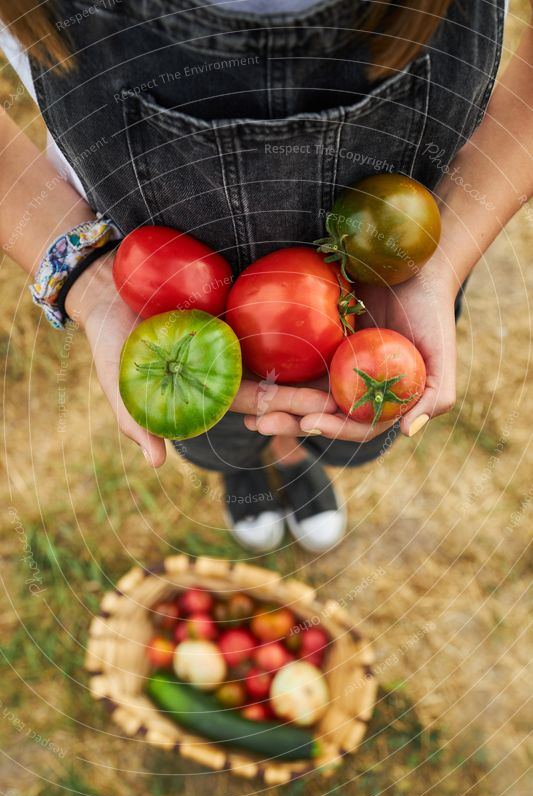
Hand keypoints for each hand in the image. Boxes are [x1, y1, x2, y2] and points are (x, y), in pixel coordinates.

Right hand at [66, 256, 336, 462]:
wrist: (105, 291)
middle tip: (354, 385)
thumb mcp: (119, 384)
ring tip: (352, 351)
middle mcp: (228, 364)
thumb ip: (137, 422)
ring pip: (278, 345)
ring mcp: (231, 334)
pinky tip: (327, 307)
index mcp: (211, 389)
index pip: (258, 401)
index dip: (288, 406)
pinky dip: (294, 314)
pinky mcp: (230, 303)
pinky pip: (266, 308)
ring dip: (311, 353)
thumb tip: (157, 464)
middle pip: (278, 375)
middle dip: (314, 384)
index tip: (321, 412)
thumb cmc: (111, 343)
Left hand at [244, 258, 456, 440]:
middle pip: (318, 413)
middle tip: (259, 423)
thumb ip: (434, 396)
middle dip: (289, 421)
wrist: (415, 267)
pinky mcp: (316, 342)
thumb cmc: (433, 314)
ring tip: (245, 409)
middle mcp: (353, 389)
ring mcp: (333, 367)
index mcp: (380, 401)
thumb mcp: (442, 355)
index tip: (308, 421)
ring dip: (272, 404)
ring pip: (299, 392)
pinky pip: (291, 360)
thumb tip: (409, 432)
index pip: (354, 426)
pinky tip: (247, 373)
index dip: (332, 428)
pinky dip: (270, 370)